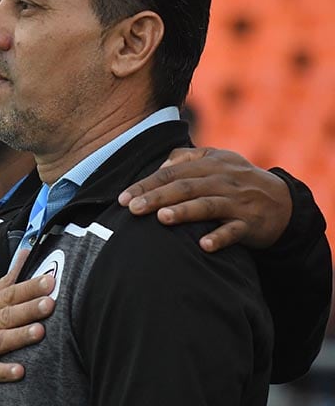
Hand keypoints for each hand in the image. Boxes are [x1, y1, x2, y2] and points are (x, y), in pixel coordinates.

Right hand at [0, 250, 54, 401]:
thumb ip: (7, 281)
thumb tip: (26, 253)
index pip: (8, 294)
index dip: (28, 288)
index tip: (48, 281)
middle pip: (6, 315)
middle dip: (28, 309)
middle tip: (49, 304)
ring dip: (19, 336)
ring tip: (39, 332)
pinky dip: (5, 372)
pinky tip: (21, 371)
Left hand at [118, 147, 291, 251]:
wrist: (283, 202)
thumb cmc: (237, 181)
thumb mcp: (216, 161)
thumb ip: (185, 159)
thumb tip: (158, 167)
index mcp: (210, 164)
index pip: (172, 173)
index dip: (146, 184)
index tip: (122, 198)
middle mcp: (223, 180)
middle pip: (185, 187)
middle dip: (157, 197)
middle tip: (132, 208)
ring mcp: (238, 202)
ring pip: (208, 205)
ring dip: (184, 211)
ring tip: (161, 218)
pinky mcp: (251, 223)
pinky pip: (234, 231)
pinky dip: (219, 237)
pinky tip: (203, 246)